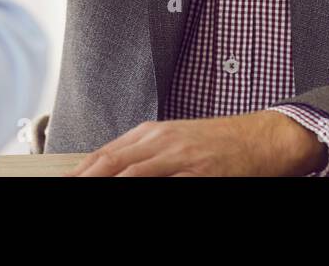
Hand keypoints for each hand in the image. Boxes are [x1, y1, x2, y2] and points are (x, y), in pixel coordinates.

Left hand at [66, 111, 325, 176]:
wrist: (262, 138)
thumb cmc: (219, 142)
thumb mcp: (175, 140)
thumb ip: (143, 153)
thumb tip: (108, 168)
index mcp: (153, 133)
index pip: (105, 155)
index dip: (81, 172)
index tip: (66, 183)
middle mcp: (162, 142)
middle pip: (112, 163)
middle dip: (87, 179)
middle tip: (67, 192)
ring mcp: (181, 158)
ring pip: (133, 175)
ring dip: (109, 185)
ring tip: (89, 195)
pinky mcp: (200, 175)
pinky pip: (166, 187)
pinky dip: (143, 192)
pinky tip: (129, 195)